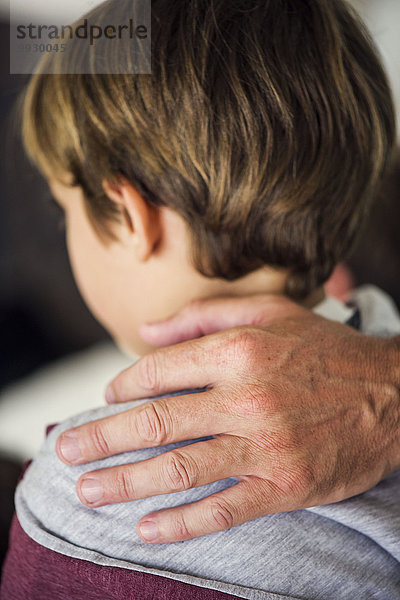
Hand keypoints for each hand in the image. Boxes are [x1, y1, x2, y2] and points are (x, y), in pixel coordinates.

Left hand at [56, 294, 399, 543]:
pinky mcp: (285, 484)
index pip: (159, 371)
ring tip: (88, 490)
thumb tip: (146, 331)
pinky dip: (181, 523)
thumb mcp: (269, 312)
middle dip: (102, 438)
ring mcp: (265, 445)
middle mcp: (247, 397)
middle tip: (67, 451)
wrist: (391, 395)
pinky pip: (222, 510)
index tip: (107, 398)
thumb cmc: (324, 350)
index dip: (122, 386)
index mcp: (239, 350)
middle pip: (156, 421)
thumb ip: (202, 316)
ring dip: (125, 481)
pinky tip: (146, 528)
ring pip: (179, 468)